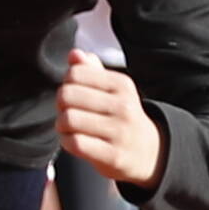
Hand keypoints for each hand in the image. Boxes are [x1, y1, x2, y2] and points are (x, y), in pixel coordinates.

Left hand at [58, 54, 164, 189]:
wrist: (148, 152)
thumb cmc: (121, 117)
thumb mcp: (113, 91)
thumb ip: (92, 70)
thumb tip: (74, 54)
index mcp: (122, 84)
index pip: (76, 73)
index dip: (66, 84)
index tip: (72, 96)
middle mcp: (124, 106)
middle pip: (68, 95)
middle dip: (60, 105)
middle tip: (66, 113)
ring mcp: (120, 132)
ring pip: (69, 119)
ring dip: (61, 125)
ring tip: (68, 128)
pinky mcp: (113, 155)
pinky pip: (75, 143)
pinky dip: (66, 141)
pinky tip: (72, 141)